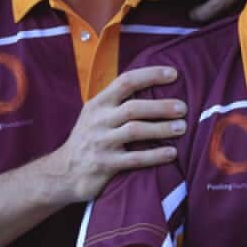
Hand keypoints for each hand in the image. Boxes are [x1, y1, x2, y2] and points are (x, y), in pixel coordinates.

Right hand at [42, 66, 184, 203]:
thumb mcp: (96, 114)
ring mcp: (100, 143)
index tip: (174, 74)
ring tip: (182, 128)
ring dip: (162, 128)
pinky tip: (172, 153)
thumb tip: (155, 84)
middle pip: (133, 108)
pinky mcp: (105, 165)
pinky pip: (134, 159)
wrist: (62, 172)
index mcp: (98, 103)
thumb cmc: (89, 138)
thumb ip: (119, 101)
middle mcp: (98, 120)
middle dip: (161, 107)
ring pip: (135, 131)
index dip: (150, 75)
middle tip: (183, 108)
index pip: (125, 81)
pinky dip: (155, 155)